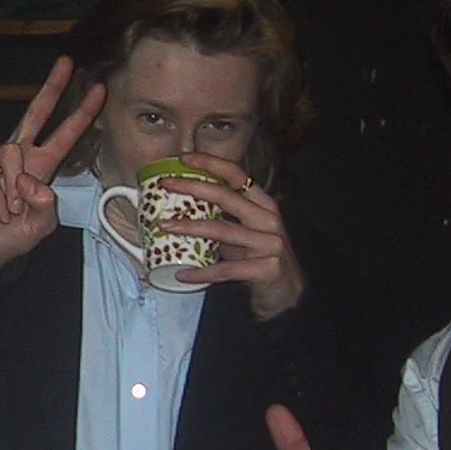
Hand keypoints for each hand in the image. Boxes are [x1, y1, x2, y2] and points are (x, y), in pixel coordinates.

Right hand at [0, 57, 104, 274]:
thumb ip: (45, 207)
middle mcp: (16, 157)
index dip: (80, 115)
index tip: (98, 91)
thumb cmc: (10, 238)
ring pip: (11, 153)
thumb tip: (34, 183)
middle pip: (35, 114)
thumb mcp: (39, 228)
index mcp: (39, 168)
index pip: (63, 135)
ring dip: (14, 190)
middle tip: (66, 63)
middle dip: (52, 88)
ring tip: (10, 212)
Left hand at [160, 153, 305, 318]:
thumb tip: (180, 206)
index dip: (211, 163)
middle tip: (165, 185)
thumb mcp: (244, 232)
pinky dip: (202, 272)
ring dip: (189, 228)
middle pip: (226, 196)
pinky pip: (226, 269)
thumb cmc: (259, 257)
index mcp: (263, 204)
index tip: (183, 158)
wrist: (286, 291)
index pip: (237, 175)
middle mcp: (269, 219)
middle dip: (193, 187)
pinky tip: (182, 274)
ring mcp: (271, 243)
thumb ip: (223, 217)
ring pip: (222, 230)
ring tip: (163, 226)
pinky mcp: (267, 268)